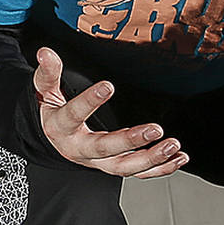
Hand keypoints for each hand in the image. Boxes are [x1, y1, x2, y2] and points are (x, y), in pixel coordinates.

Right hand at [32, 48, 187, 176]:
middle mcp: (80, 149)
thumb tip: (45, 52)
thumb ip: (48, 73)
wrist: (52, 141)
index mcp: (61, 128)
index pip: (74, 115)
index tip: (108, 85)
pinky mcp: (113, 166)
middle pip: (104, 149)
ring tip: (172, 145)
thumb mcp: (45, 91)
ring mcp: (98, 162)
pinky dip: (159, 168)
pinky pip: (137, 173)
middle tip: (155, 129)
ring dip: (151, 159)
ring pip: (124, 167)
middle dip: (131, 141)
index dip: (90, 101)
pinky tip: (178, 157)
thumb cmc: (52, 112)